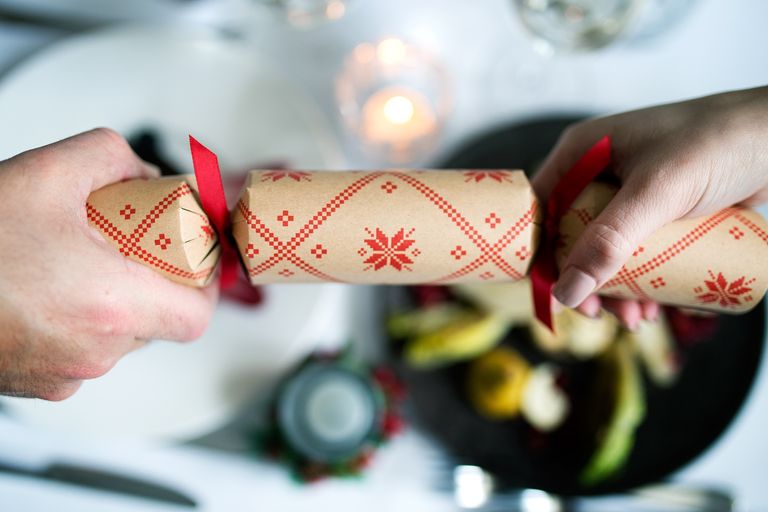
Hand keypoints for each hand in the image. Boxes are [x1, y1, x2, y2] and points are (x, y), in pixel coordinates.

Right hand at [0, 128, 218, 399]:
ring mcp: (62, 374)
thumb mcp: (45, 171)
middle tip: (137, 248)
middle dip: (155, 283)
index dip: (205, 288)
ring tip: (86, 263)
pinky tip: (52, 290)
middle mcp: (92, 351)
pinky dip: (79, 322)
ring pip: (118, 338)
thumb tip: (144, 171)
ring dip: (115, 302)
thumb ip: (111, 155)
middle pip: (158, 323)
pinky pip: (79, 353)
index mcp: (110, 305)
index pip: (195, 316)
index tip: (199, 264)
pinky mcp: (34, 385)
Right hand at [533, 86, 767, 327]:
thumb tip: (566, 293)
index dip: (540, 253)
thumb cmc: (719, 143)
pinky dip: (644, 280)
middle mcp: (600, 172)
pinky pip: (639, 251)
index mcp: (583, 153)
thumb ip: (610, 241)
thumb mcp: (658, 193)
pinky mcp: (660, 210)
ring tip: (641, 319)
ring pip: (606, 250)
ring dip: (617, 290)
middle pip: (572, 237)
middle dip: (587, 281)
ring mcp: (631, 193)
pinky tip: (658, 303)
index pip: (542, 208)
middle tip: (604, 315)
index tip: (555, 293)